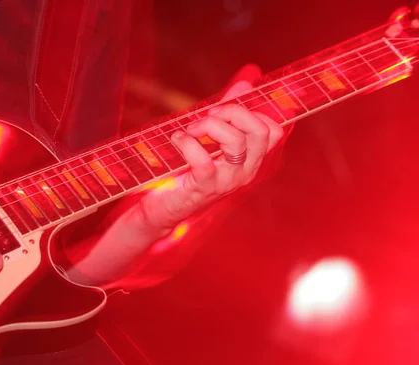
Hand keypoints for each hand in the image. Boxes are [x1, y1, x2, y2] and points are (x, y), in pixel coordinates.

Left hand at [133, 76, 285, 235]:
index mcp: (251, 159)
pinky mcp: (204, 187)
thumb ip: (229, 111)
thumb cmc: (188, 170)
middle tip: (208, 116)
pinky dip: (187, 143)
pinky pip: (203, 160)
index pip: (274, 130)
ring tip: (189, 130)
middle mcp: (246, 171)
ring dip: (207, 125)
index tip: (224, 110)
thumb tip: (247, 81)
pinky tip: (177, 140)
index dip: (252, 110)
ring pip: (236, 141)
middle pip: (261, 130)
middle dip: (233, 111)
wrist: (164, 207)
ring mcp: (227, 181)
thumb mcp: (211, 139)